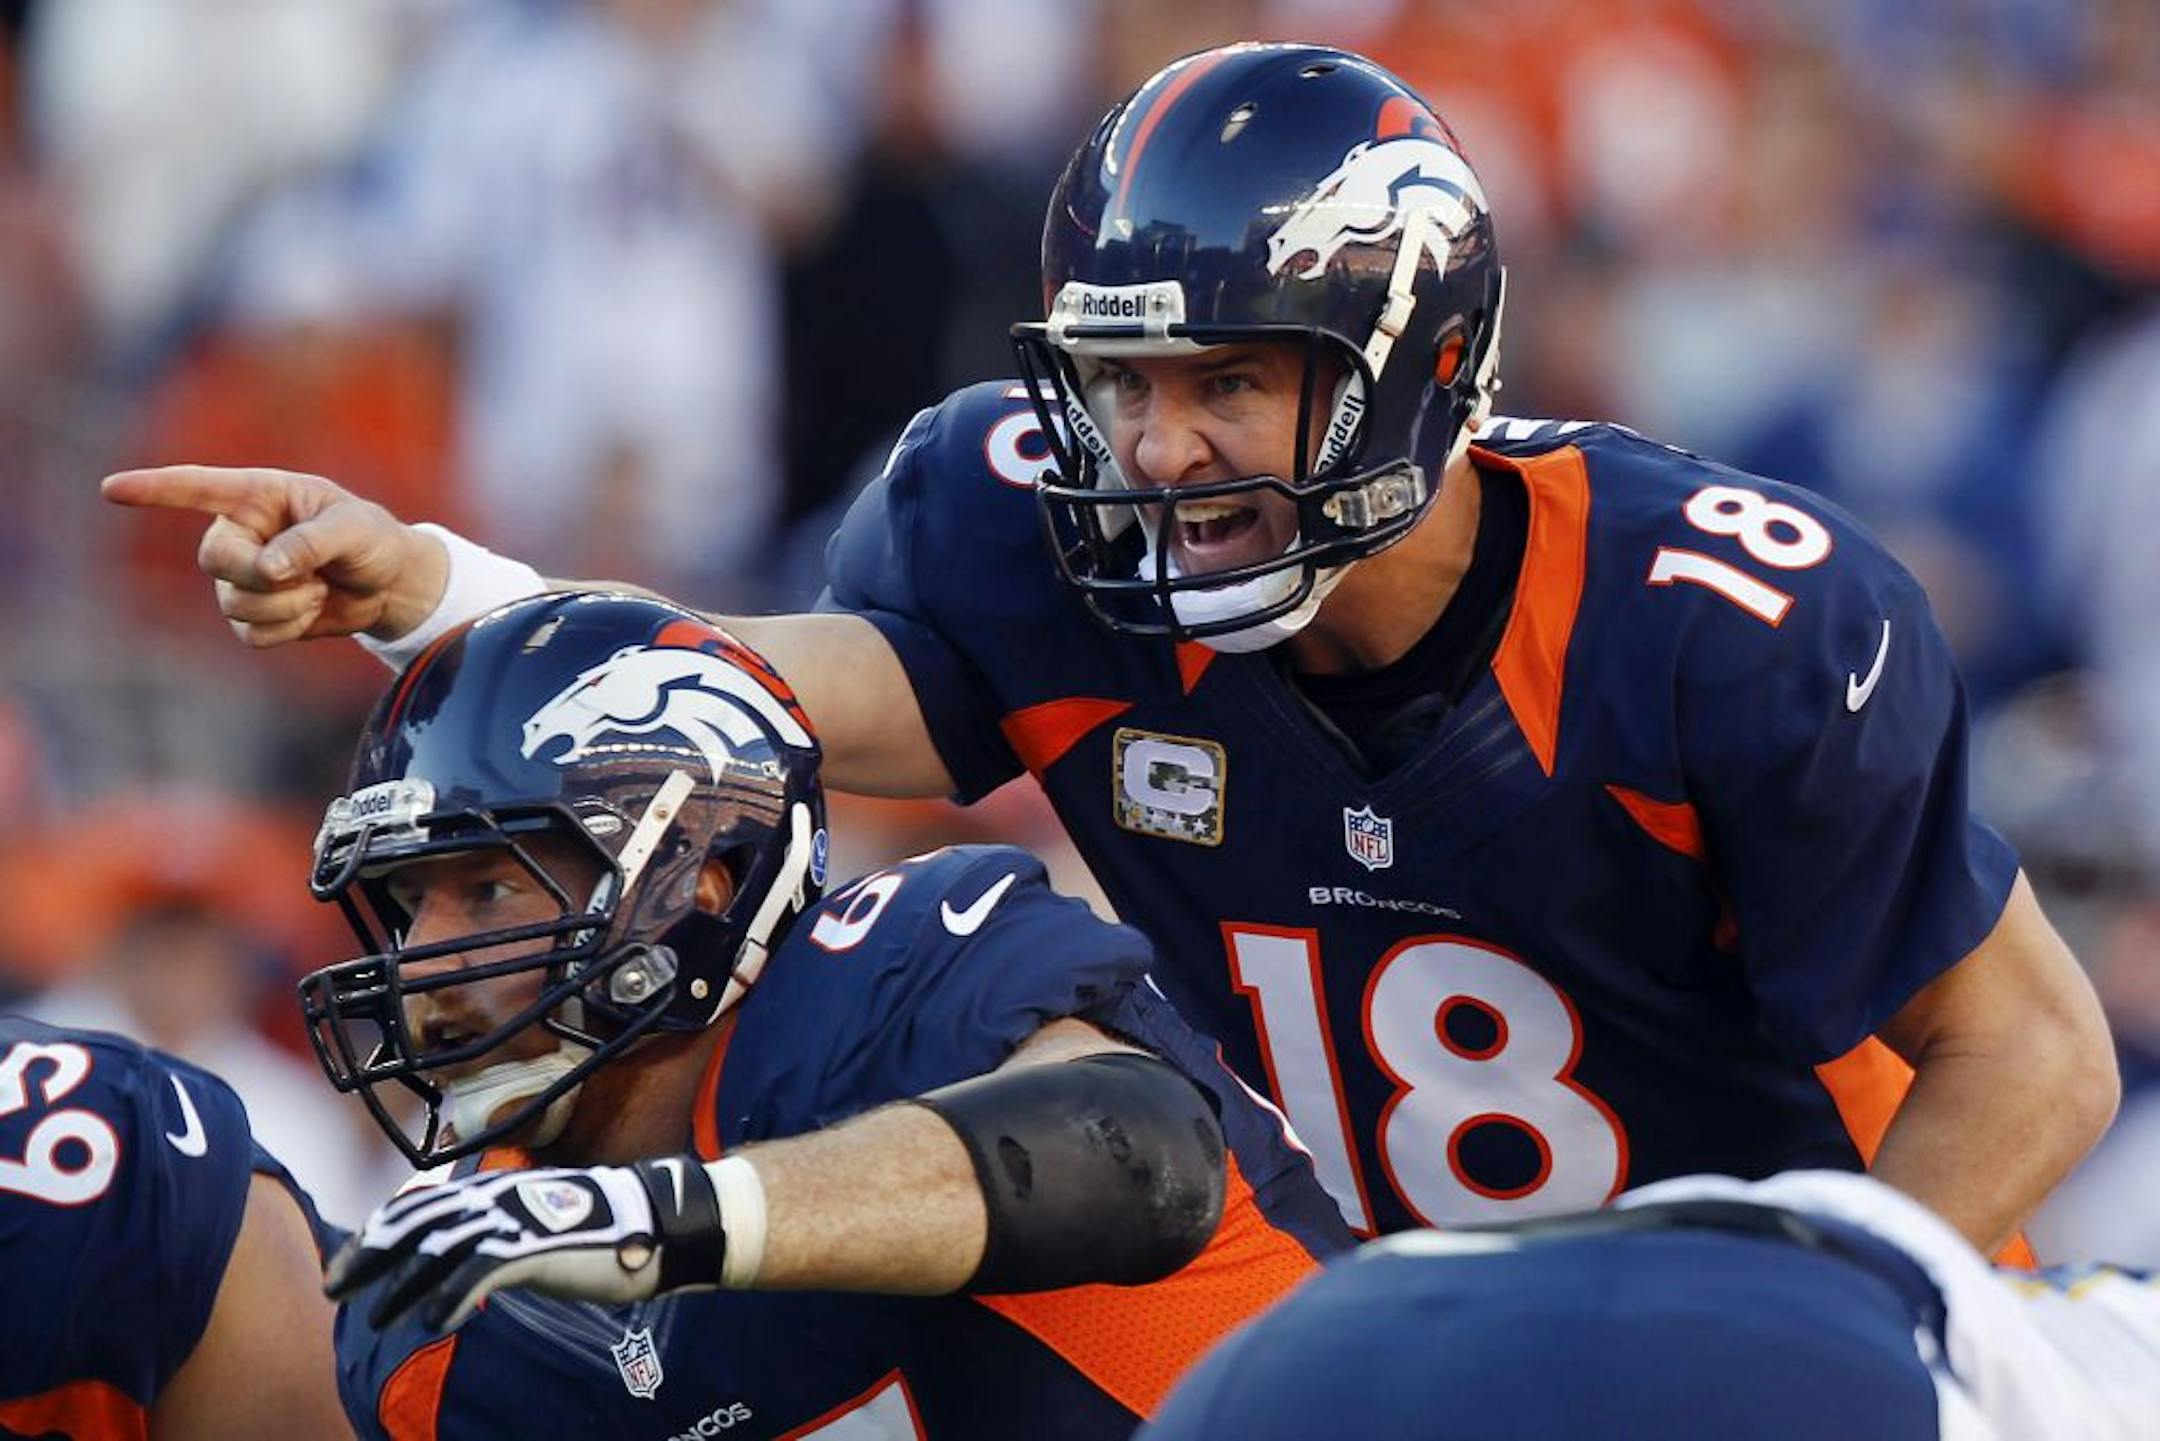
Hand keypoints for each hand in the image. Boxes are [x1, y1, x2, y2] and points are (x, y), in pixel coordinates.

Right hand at [100, 465, 447, 647]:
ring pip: (233, 602)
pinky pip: (250, 633)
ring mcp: (244, 575)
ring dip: (282, 605)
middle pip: (213, 560)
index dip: (155, 489)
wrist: (392, 585)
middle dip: (256, 575)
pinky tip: (311, 613)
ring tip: (319, 589)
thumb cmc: (374, 540)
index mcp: (260, 496)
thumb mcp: (355, 530)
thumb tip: (267, 569)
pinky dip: (285, 629)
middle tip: (305, 577)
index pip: (198, 487)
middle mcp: (243, 533)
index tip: (112, 489)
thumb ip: (311, 543)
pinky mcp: (257, 613)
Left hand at [326, 1155, 724, 1330]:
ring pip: (441, 1247)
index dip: (375, 1235)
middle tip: (336, 1290)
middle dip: (371, 1256)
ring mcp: (517, 1219)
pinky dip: (452, 1296)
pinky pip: (483, 1269)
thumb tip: (455, 1264)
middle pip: (416, 1222)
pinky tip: (433, 1322)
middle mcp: (496, 1197)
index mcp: (491, 1190)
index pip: (416, 1206)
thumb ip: (492, 1238)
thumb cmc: (597, 1231)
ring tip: (378, 1317)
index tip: (345, 1267)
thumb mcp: (532, 1228)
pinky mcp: (539, 1245)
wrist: (656, 1224)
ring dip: (403, 1285)